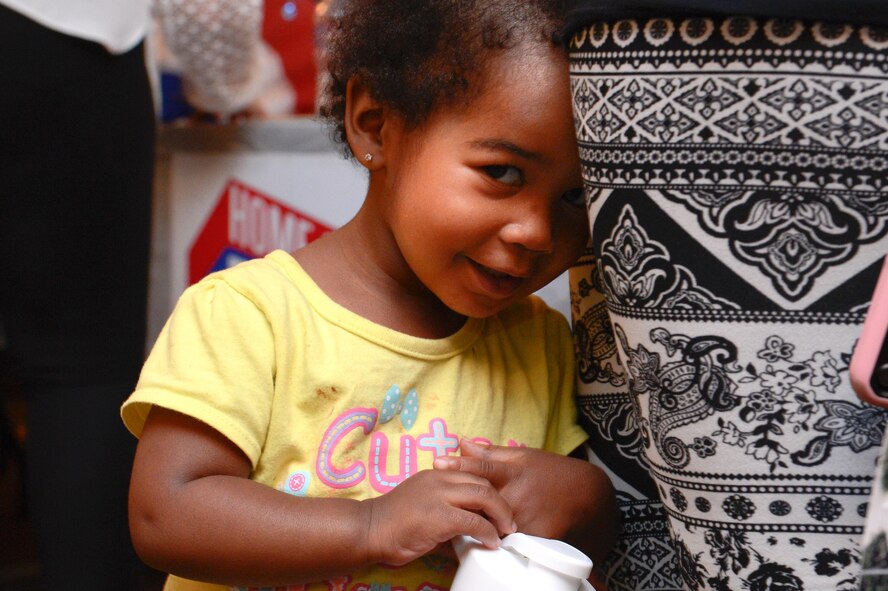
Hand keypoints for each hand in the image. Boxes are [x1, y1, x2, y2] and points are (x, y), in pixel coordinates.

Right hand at [361, 468, 515, 566]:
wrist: (369, 530)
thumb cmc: (394, 522)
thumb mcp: (423, 501)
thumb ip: (446, 502)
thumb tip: (472, 520)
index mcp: (436, 473)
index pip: (473, 472)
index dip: (492, 487)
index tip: (501, 503)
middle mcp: (439, 477)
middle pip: (483, 482)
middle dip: (502, 501)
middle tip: (509, 520)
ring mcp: (439, 495)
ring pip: (483, 496)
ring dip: (500, 514)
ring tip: (506, 530)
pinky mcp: (439, 516)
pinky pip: (474, 521)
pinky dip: (487, 532)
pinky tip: (491, 542)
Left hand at [434, 439, 618, 562]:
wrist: (587, 496)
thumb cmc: (551, 472)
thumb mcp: (523, 456)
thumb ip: (491, 454)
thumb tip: (461, 443)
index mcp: (514, 471)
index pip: (483, 467)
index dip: (460, 464)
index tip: (439, 462)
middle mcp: (518, 494)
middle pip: (482, 502)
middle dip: (463, 503)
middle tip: (445, 503)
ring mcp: (527, 518)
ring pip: (493, 525)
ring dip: (478, 524)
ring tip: (460, 523)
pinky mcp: (536, 538)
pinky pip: (509, 542)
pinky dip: (498, 541)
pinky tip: (488, 540)